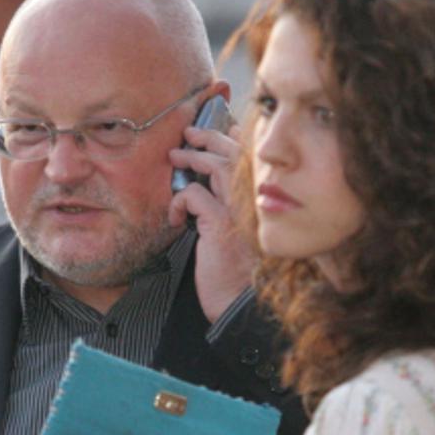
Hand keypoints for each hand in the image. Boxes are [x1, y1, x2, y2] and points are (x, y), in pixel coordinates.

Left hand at [169, 122, 253, 321]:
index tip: (224, 129)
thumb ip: (229, 211)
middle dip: (212, 138)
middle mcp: (254, 204)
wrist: (241, 305)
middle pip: (236, 155)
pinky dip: (180, 199)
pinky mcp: (220, 225)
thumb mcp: (235, 237)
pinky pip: (194, 194)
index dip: (236, 140)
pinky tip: (175, 216)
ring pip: (218, 166)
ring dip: (194, 156)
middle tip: (191, 133)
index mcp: (259, 205)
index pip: (250, 160)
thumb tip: (207, 190)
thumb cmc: (236, 275)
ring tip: (177, 155)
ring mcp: (239, 212)